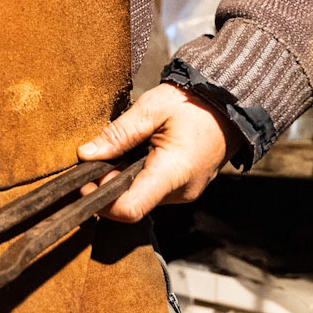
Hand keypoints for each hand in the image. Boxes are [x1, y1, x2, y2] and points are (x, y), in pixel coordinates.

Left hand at [77, 84, 234, 223]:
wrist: (229, 105)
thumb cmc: (195, 104)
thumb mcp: (152, 109)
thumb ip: (118, 134)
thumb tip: (87, 154)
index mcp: (173, 172)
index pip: (129, 209)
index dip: (100, 201)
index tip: (83, 181)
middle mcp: (180, 191)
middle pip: (130, 203)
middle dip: (108, 183)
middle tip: (100, 155)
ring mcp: (184, 193)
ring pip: (140, 197)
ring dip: (122, 178)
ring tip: (124, 148)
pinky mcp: (183, 189)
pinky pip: (152, 190)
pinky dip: (137, 176)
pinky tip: (137, 153)